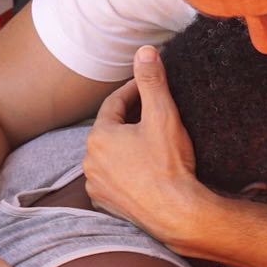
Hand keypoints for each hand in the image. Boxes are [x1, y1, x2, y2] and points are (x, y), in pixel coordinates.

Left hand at [85, 46, 209, 241]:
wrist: (177, 213)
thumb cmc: (170, 165)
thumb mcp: (163, 115)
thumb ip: (152, 81)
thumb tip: (145, 52)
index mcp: (99, 137)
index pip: (114, 104)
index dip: (133, 92)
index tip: (149, 86)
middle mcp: (90, 162)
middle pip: (110, 131)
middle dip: (129, 120)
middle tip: (152, 113)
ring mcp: (97, 186)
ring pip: (110, 157)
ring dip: (125, 148)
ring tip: (149, 144)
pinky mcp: (107, 204)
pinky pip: (113, 180)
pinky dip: (125, 172)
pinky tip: (143, 171)